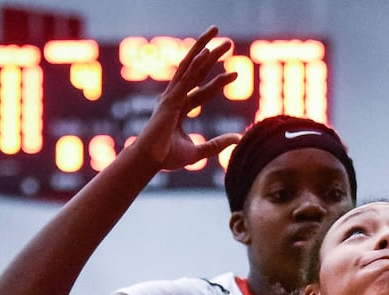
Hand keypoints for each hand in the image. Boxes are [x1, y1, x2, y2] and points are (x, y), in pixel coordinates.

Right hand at [131, 27, 243, 172]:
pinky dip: (195, 66)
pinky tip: (205, 53)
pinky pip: (185, 80)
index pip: (203, 91)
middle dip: (212, 56)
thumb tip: (238, 138)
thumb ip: (217, 144)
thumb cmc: (167, 157)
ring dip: (206, 51)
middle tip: (228, 43)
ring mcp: (171, 97)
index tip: (236, 73)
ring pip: (191, 68)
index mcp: (180, 109)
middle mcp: (175, 98)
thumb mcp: (199, 152)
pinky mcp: (170, 100)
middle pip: (197, 72)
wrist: (151, 161)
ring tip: (221, 38)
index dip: (219, 82)